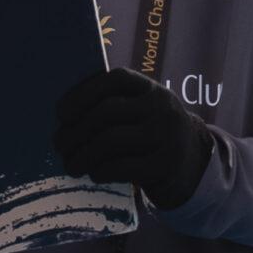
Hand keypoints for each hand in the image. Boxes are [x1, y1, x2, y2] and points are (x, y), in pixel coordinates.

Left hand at [54, 68, 214, 210]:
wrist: (193, 164)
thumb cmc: (152, 134)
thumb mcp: (142, 111)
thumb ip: (115, 105)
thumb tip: (64, 116)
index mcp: (150, 88)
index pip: (114, 79)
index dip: (83, 93)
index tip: (61, 113)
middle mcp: (161, 107)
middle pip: (106, 112)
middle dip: (75, 131)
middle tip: (60, 145)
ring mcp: (165, 136)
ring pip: (109, 140)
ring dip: (82, 155)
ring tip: (71, 164)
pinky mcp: (164, 165)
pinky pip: (121, 166)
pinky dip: (100, 171)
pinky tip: (93, 173)